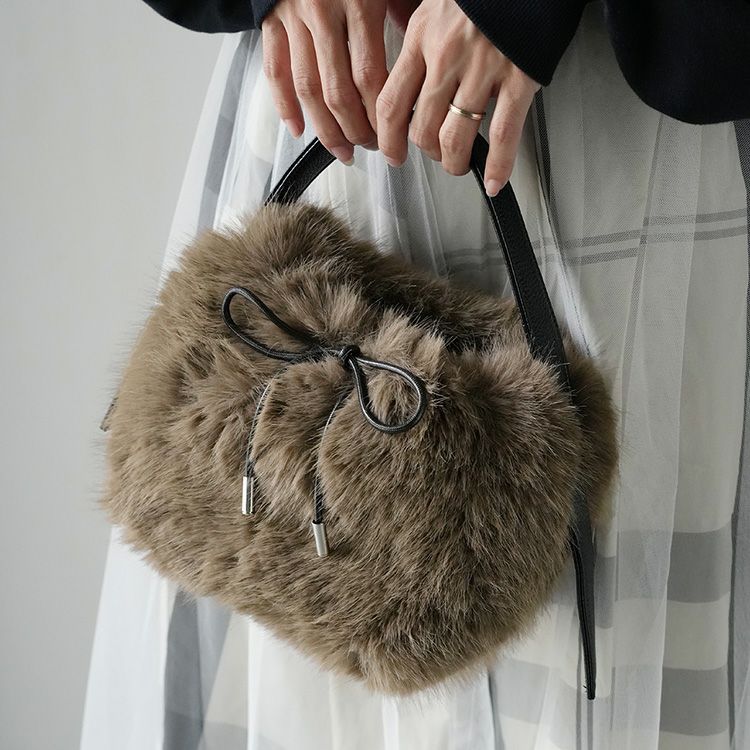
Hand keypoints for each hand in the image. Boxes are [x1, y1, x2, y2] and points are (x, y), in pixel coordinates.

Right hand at [261, 0, 389, 163]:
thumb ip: (403, 13)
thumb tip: (417, 57)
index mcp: (359, 3)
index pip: (370, 78)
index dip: (381, 114)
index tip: (392, 133)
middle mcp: (323, 14)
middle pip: (339, 93)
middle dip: (356, 130)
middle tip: (370, 147)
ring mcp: (294, 20)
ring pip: (308, 90)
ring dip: (325, 129)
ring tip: (342, 150)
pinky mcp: (272, 22)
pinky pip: (275, 72)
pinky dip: (284, 105)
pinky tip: (298, 129)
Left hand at [375, 0, 540, 194]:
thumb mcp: (433, 8)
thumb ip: (417, 45)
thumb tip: (403, 83)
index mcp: (421, 38)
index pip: (391, 104)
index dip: (388, 139)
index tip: (391, 153)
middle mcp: (447, 57)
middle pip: (422, 129)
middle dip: (426, 152)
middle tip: (433, 155)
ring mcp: (484, 70)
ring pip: (456, 138)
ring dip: (454, 162)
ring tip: (458, 164)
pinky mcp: (519, 79)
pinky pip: (504, 134)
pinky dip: (500, 165)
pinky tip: (496, 180)